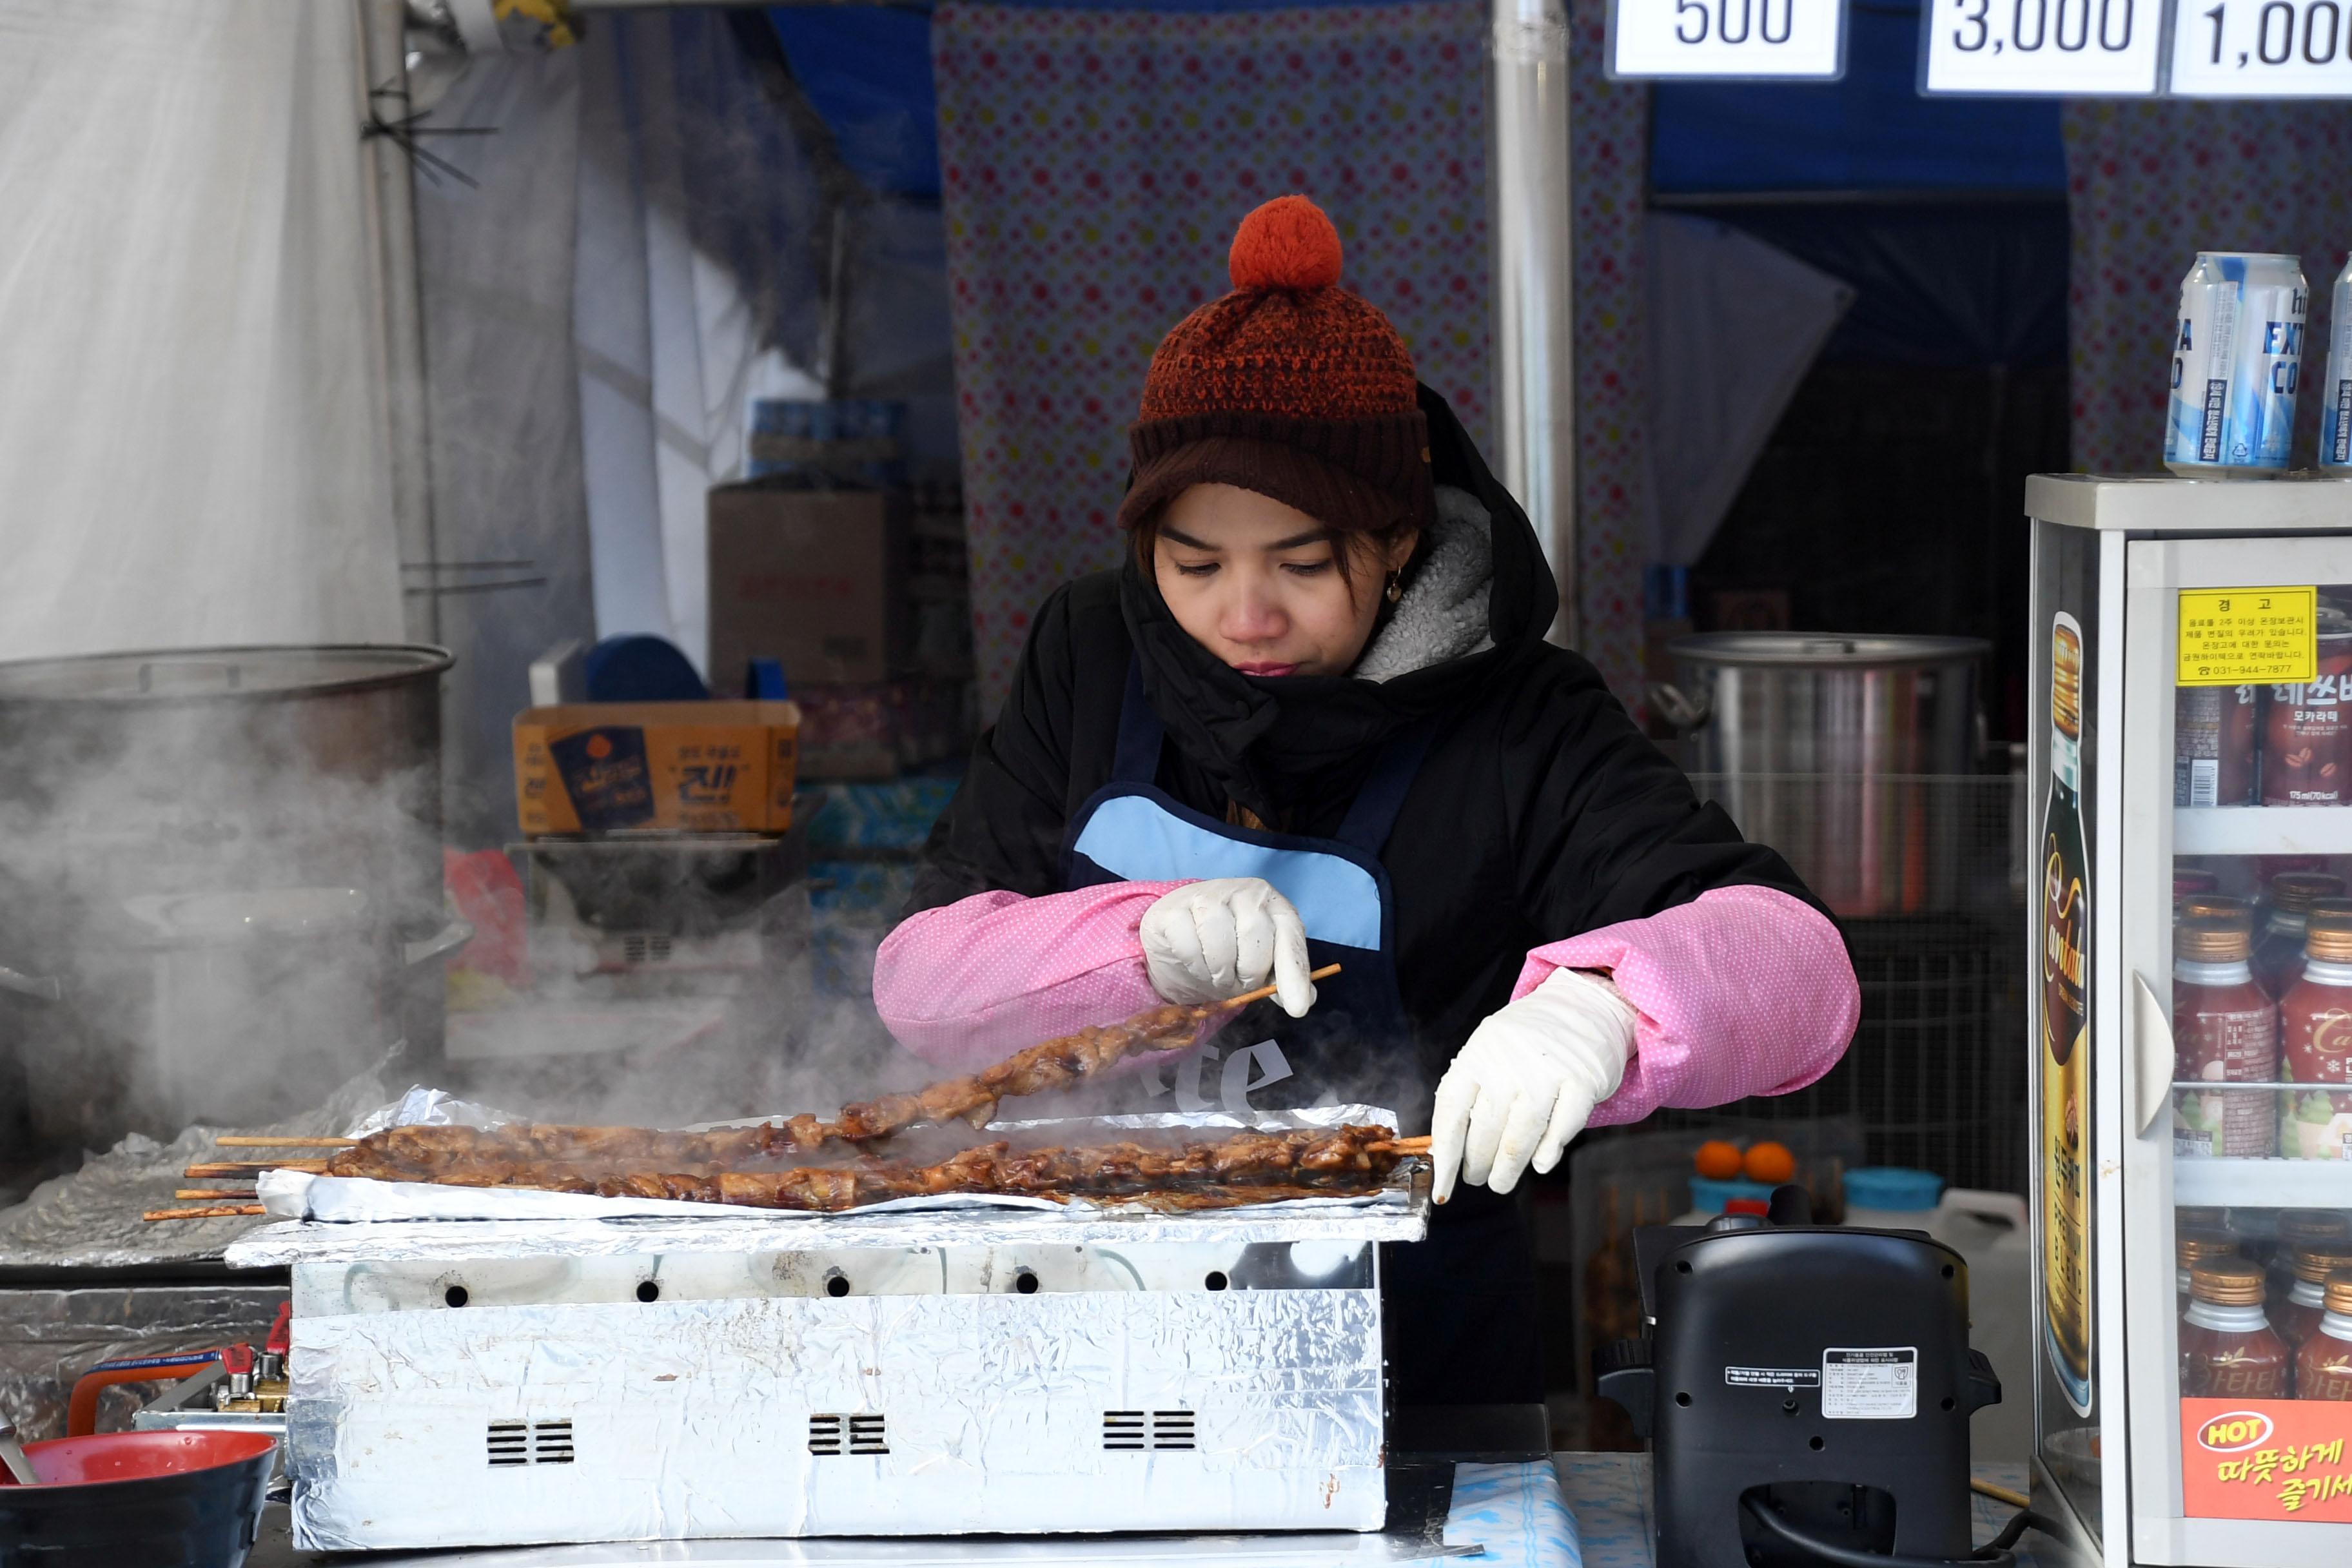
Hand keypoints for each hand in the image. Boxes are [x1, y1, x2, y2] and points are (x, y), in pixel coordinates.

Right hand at [1140, 877, 1315, 1017]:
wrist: (1178, 940)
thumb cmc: (1228, 951)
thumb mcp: (1260, 965)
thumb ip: (1282, 978)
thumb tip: (1308, 999)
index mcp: (1273, 904)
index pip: (1290, 937)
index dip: (1294, 974)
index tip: (1297, 1009)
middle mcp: (1243, 892)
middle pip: (1254, 937)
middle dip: (1248, 972)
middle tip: (1238, 982)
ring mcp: (1206, 895)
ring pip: (1219, 942)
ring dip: (1219, 972)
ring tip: (1217, 974)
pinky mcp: (1173, 908)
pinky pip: (1188, 945)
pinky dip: (1193, 966)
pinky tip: (1194, 963)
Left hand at [1430, 968, 1635, 1200]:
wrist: (1584, 1005)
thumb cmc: (1528, 1039)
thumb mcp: (1489, 1050)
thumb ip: (1470, 1092)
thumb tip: (1445, 1150)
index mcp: (1479, 1053)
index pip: (1452, 1111)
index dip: (1446, 1155)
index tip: (1442, 1185)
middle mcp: (1509, 1062)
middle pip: (1484, 1129)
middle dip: (1477, 1164)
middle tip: (1477, 1178)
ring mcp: (1546, 1072)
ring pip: (1520, 1137)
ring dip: (1508, 1169)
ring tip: (1500, 1182)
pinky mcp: (1582, 1081)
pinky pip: (1561, 1129)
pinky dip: (1548, 1152)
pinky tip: (1539, 1164)